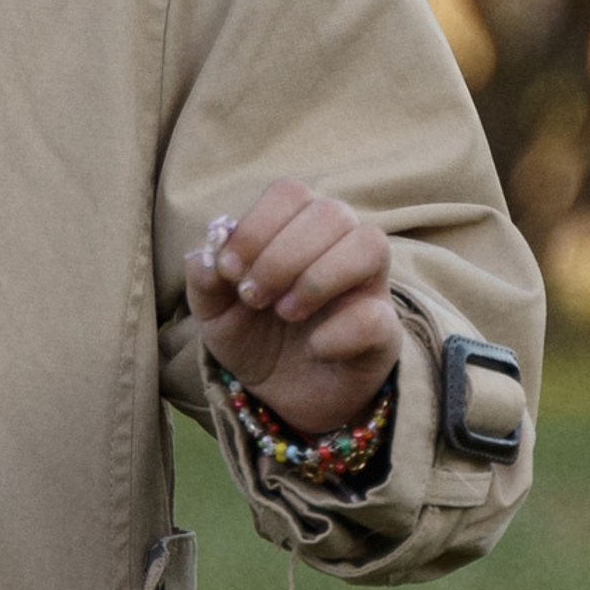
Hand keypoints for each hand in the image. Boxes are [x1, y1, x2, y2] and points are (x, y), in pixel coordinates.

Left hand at [185, 180, 401, 437]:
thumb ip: (205, 280)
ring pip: (369, 244)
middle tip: (254, 297)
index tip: (228, 270)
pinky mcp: (384, 331)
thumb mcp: (215, 313)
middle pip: (330, 212)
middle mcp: (341, 245)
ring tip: (285, 313)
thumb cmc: (254, 337)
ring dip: (317, 278)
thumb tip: (205, 255)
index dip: (256, 226)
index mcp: (298, 228)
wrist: (282, 396)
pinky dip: (338, 331)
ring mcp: (369, 285)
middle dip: (281, 256)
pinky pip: (377, 315)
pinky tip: (313, 347)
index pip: (290, 193)